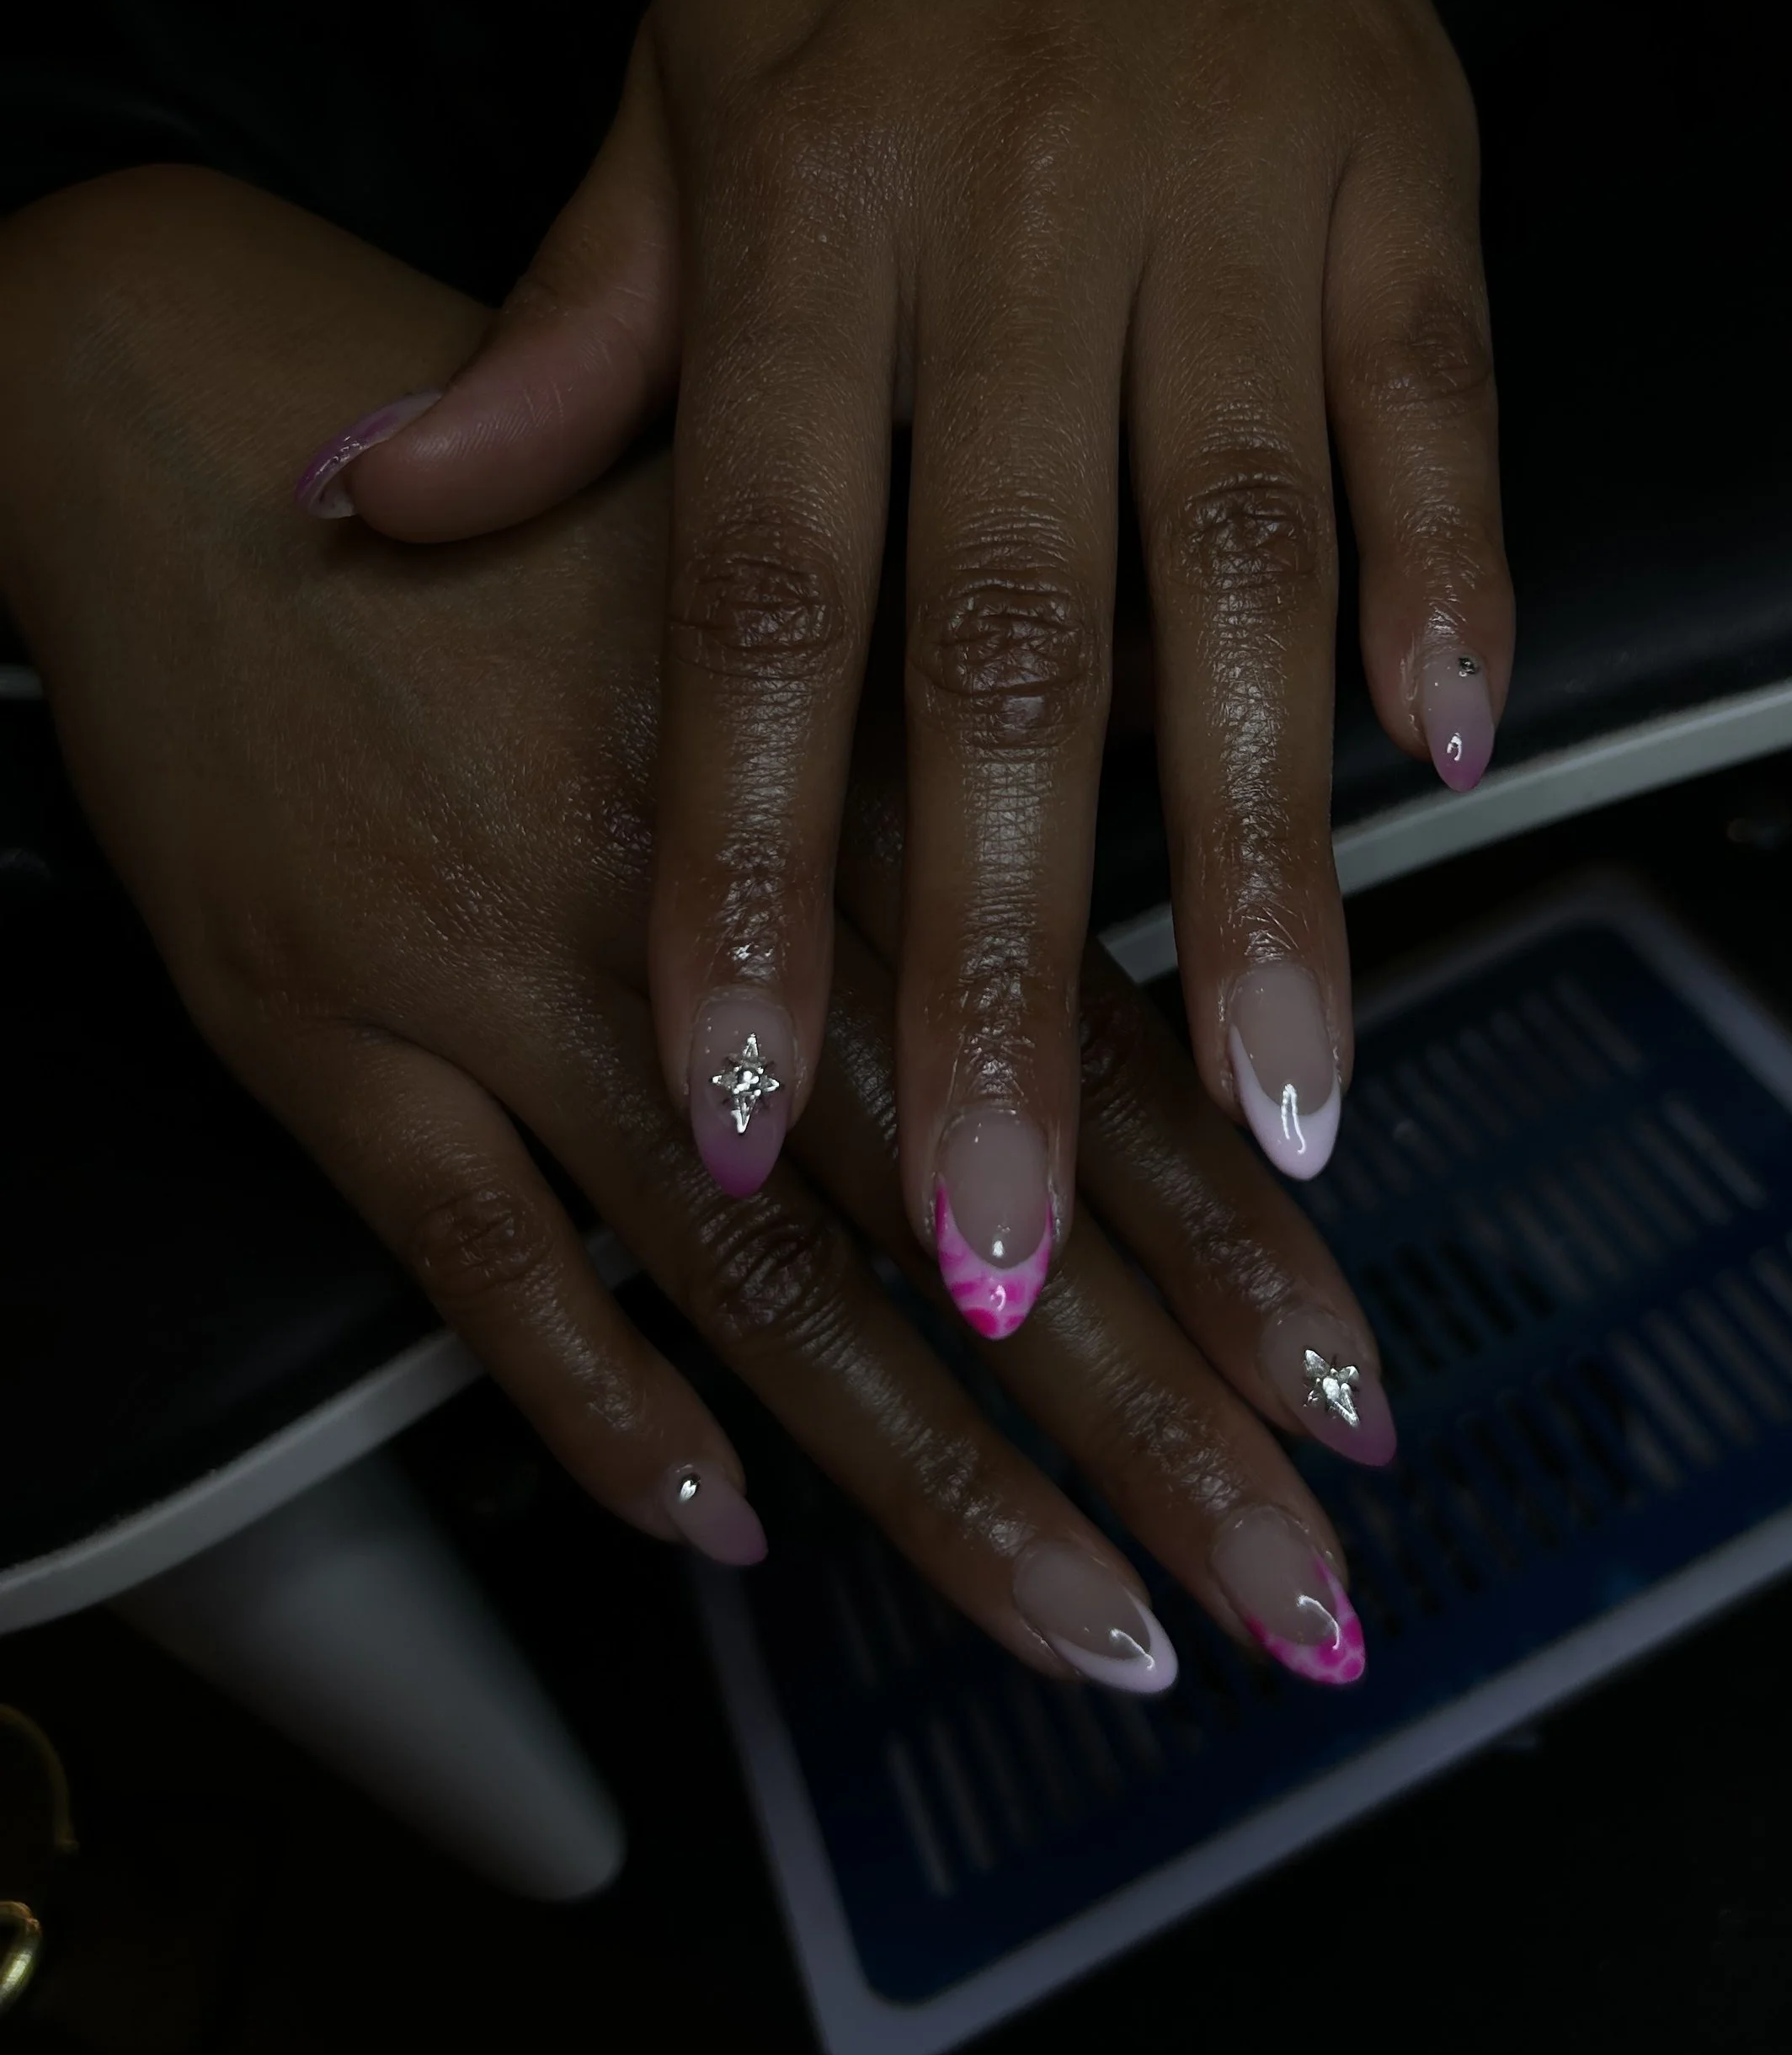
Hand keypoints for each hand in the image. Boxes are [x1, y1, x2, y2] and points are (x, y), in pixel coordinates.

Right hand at [0, 170, 1392, 1684]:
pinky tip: (723, 1533)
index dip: (1224, 1233)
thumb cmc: (511, 498)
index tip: (1352, 1390)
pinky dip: (595, 1402)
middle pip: (958, 1199)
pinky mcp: (325, 1040)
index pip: (1075, 1039)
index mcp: (832, 766)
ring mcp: (503, 977)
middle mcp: (696, 893)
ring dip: (936, 1482)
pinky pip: (474, 1264)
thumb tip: (1173, 776)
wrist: (176, 423)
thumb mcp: (771, 522)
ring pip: (752, 1279)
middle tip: (1299, 1595)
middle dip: (1150, 1419)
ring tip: (1099, 1631)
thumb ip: (964, 669)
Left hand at [313, 0, 1510, 1345]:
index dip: (741, 872)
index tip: (730, 1113)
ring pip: (1250, 568)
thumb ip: (562, 339)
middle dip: (1012, 973)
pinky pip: (1441, 408)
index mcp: (806, 220)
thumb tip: (363, 506)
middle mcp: (1017, 227)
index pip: (759, 603)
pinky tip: (1456, 766)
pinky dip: (1457, 583)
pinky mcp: (1409, 178)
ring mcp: (1233, 200)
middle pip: (1011, 649)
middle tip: (1006, 1241)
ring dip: (1273, 860)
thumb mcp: (677, 93)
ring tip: (1288, 1108)